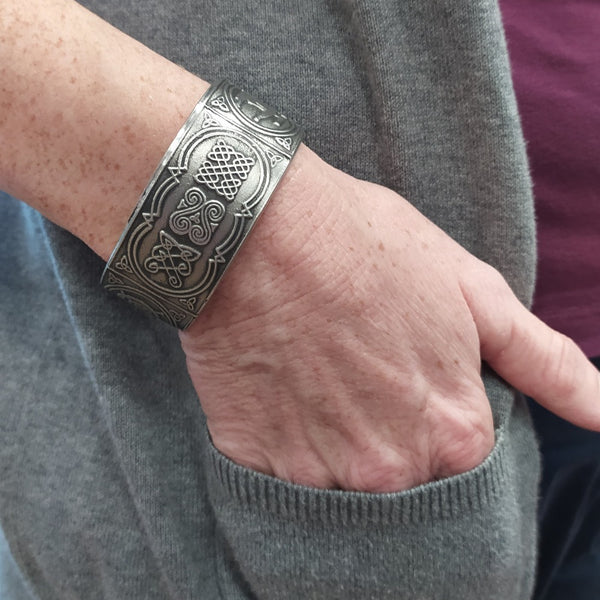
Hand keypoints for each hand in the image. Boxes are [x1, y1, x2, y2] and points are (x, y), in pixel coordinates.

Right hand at [180, 145, 599, 491]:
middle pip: (404, 483)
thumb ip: (544, 362)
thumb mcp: (469, 289)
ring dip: (334, 442)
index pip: (463, 462)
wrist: (259, 232)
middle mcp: (393, 470)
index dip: (433, 417)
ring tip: (318, 380)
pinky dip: (286, 444)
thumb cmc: (365, 247)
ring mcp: (321, 474)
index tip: (404, 378)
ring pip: (341, 487)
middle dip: (387, 437)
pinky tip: (282, 391)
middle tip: (357, 376)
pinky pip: (284, 479)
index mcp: (455, 432)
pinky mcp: (259, 465)